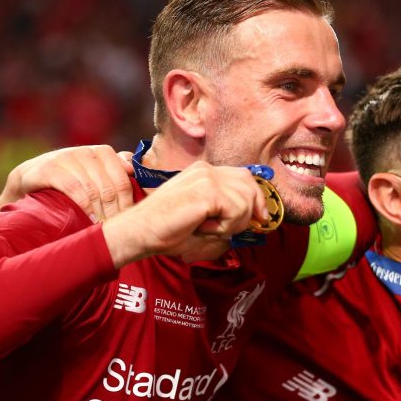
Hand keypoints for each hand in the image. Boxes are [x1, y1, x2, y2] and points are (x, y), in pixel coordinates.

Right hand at [0, 145, 134, 220]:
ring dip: (100, 213)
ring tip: (104, 229)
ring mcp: (67, 158)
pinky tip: (89, 220)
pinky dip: (84, 206)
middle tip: (116, 230)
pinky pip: (73, 188)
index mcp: (102, 152)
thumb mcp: (93, 173)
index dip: (128, 202)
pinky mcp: (49, 168)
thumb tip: (135, 168)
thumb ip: (115, 169)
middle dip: (115, 212)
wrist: (29, 179)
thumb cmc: (69, 179)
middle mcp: (86, 152)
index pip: (123, 179)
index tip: (128, 221)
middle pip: (109, 187)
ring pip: (93, 189)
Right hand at [101, 161, 269, 266]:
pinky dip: (225, 227)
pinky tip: (205, 227)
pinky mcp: (208, 191)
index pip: (244, 176)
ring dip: (233, 223)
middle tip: (229, 229)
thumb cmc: (166, 229)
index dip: (256, 197)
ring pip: (246, 200)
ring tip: (209, 228)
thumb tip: (256, 215)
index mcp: (203, 171)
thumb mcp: (203, 214)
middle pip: (250, 184)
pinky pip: (236, 211)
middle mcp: (207, 169)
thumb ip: (225, 208)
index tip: (261, 218)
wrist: (140, 231)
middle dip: (250, 211)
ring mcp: (207, 177)